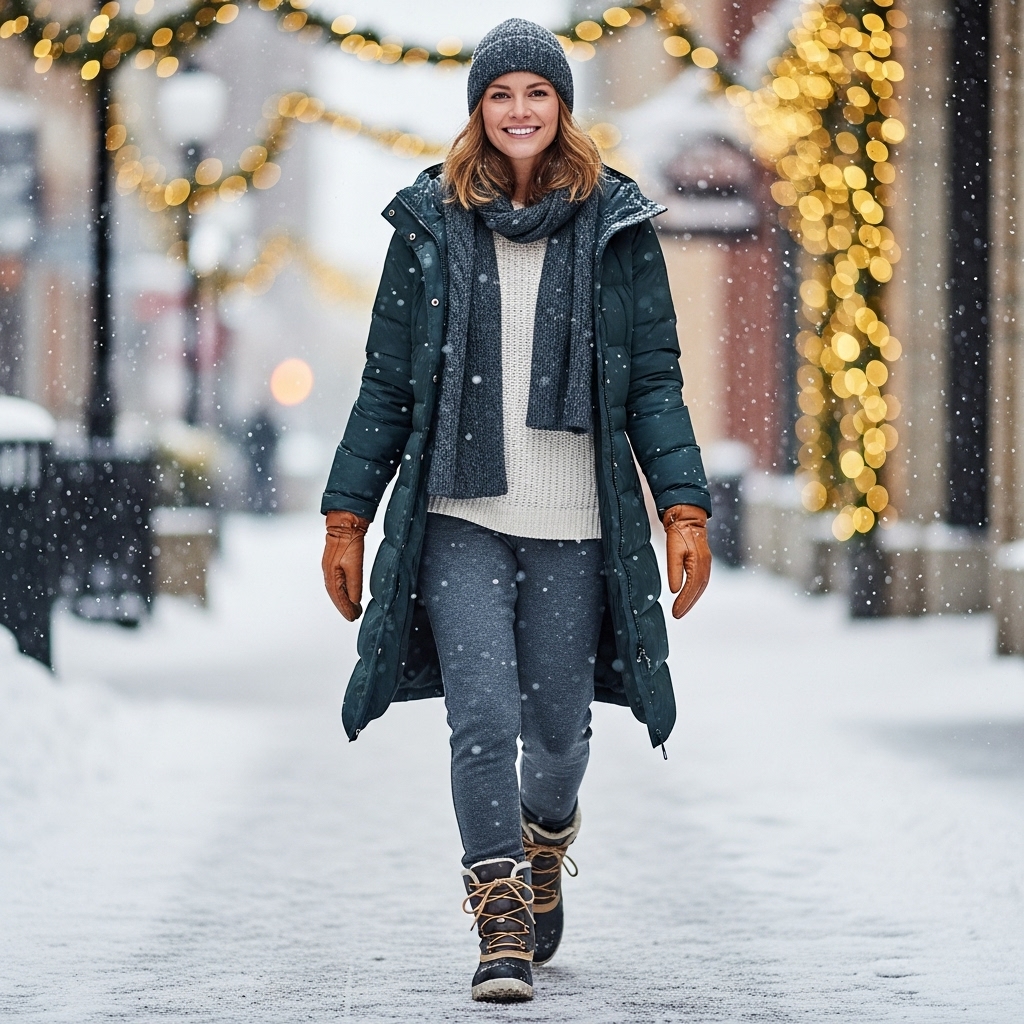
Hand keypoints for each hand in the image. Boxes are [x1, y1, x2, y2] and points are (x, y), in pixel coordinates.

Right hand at [322, 510, 369, 619]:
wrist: (344, 523)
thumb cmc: (349, 542)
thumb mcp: (355, 565)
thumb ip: (354, 584)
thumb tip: (355, 600)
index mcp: (332, 575)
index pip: (339, 597)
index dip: (346, 609)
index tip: (353, 618)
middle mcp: (328, 573)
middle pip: (335, 596)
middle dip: (344, 607)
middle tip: (353, 617)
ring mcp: (329, 567)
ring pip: (335, 590)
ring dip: (343, 600)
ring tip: (352, 609)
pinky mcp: (333, 562)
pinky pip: (336, 582)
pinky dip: (342, 591)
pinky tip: (347, 593)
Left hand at [662, 504, 711, 618]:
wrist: (688, 517)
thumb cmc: (679, 533)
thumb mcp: (673, 551)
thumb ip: (674, 571)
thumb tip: (675, 591)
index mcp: (699, 563)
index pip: (691, 588)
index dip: (684, 601)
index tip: (676, 613)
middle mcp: (705, 565)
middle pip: (698, 590)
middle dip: (688, 604)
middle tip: (677, 615)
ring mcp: (706, 563)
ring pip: (700, 587)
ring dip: (692, 599)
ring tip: (681, 610)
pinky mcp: (703, 561)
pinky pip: (700, 581)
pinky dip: (695, 591)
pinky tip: (688, 596)